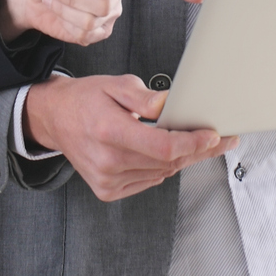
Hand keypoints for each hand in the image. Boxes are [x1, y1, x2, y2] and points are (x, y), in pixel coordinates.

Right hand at [21, 74, 235, 200]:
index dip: (192, 143)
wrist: (55, 119)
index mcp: (109, 132)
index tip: (212, 135)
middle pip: (167, 161)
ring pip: (161, 172)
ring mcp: (107, 179)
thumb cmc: (85, 100)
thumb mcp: (116, 85)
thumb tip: (172, 105)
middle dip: (198, 150)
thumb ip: (146, 98)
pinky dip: (161, 167)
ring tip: (193, 142)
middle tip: (220, 140)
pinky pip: (149, 180)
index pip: (162, 146)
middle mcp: (107, 161)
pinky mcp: (107, 190)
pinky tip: (160, 153)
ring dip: (181, 158)